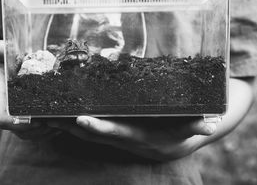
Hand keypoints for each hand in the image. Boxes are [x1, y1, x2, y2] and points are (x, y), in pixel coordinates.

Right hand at [0, 40, 58, 139]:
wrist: (0, 69)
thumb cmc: (0, 59)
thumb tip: (2, 49)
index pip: (3, 119)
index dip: (17, 123)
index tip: (34, 120)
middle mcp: (6, 112)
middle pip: (20, 131)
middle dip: (38, 129)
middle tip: (57, 120)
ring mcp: (16, 118)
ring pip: (30, 135)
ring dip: (47, 132)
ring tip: (64, 123)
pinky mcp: (26, 120)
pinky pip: (37, 133)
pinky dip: (50, 131)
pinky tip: (64, 122)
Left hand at [48, 116, 216, 160]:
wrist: (173, 144)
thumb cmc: (181, 132)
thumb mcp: (191, 129)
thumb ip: (198, 126)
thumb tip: (212, 124)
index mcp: (139, 137)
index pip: (116, 132)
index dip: (99, 127)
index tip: (81, 119)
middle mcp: (123, 138)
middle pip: (93, 133)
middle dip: (70, 125)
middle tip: (48, 115)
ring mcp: (115, 136)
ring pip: (86, 132)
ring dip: (65, 124)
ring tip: (44, 114)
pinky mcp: (112, 131)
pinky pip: (89, 128)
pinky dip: (73, 122)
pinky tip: (59, 113)